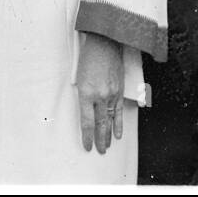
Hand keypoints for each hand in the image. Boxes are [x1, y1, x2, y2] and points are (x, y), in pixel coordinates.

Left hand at [76, 32, 123, 153]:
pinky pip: (119, 111)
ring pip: (111, 120)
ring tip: (107, 147)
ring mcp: (112, 94)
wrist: (104, 44)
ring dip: (108, 135)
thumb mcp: (78, 77)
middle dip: (99, 140)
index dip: (87, 136)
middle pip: (100, 124)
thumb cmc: (87, 59)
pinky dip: (118, 124)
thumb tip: (85, 111)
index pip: (87, 121)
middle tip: (99, 151)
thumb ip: (82, 95)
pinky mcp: (119, 91)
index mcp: (86, 93)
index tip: (87, 146)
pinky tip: (117, 134)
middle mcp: (100, 96)